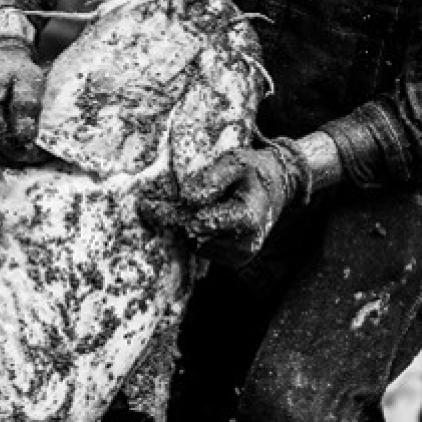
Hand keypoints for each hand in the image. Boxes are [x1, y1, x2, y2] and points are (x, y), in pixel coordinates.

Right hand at [0, 38, 44, 167]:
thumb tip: (25, 140)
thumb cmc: (16, 74)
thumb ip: (27, 108)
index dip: (28, 152)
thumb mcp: (29, 82)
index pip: (8, 148)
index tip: (41, 150)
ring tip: (17, 145)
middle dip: (18, 157)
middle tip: (33, 148)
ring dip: (5, 161)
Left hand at [142, 140, 311, 266]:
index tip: (145, 205)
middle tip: (148, 207)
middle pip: (194, 236)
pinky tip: (190, 219)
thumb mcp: (236, 161)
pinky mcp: (233, 261)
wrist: (277, 188)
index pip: (199, 222)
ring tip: (173, 209)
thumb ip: (213, 178)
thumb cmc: (253, 171)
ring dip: (181, 228)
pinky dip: (191, 235)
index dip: (170, 215)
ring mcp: (240, 256)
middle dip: (171, 221)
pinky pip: (201, 250)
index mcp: (247, 218)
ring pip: (194, 245)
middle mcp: (245, 244)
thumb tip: (189, 199)